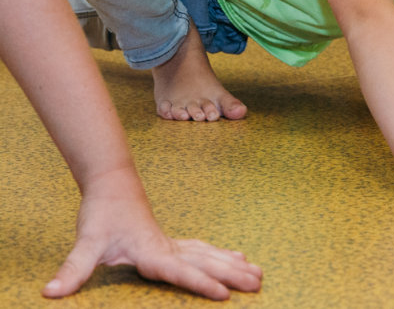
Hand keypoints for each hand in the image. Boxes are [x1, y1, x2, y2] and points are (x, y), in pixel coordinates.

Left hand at [42, 185, 261, 299]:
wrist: (112, 182)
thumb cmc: (101, 212)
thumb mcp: (86, 242)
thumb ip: (74, 268)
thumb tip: (51, 292)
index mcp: (152, 251)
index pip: (180, 272)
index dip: (202, 284)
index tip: (225, 294)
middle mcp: (167, 248)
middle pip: (206, 263)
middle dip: (233, 275)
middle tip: (259, 283)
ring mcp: (172, 243)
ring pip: (210, 255)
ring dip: (233, 265)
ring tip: (258, 273)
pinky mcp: (171, 241)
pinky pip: (203, 250)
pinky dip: (222, 254)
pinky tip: (236, 257)